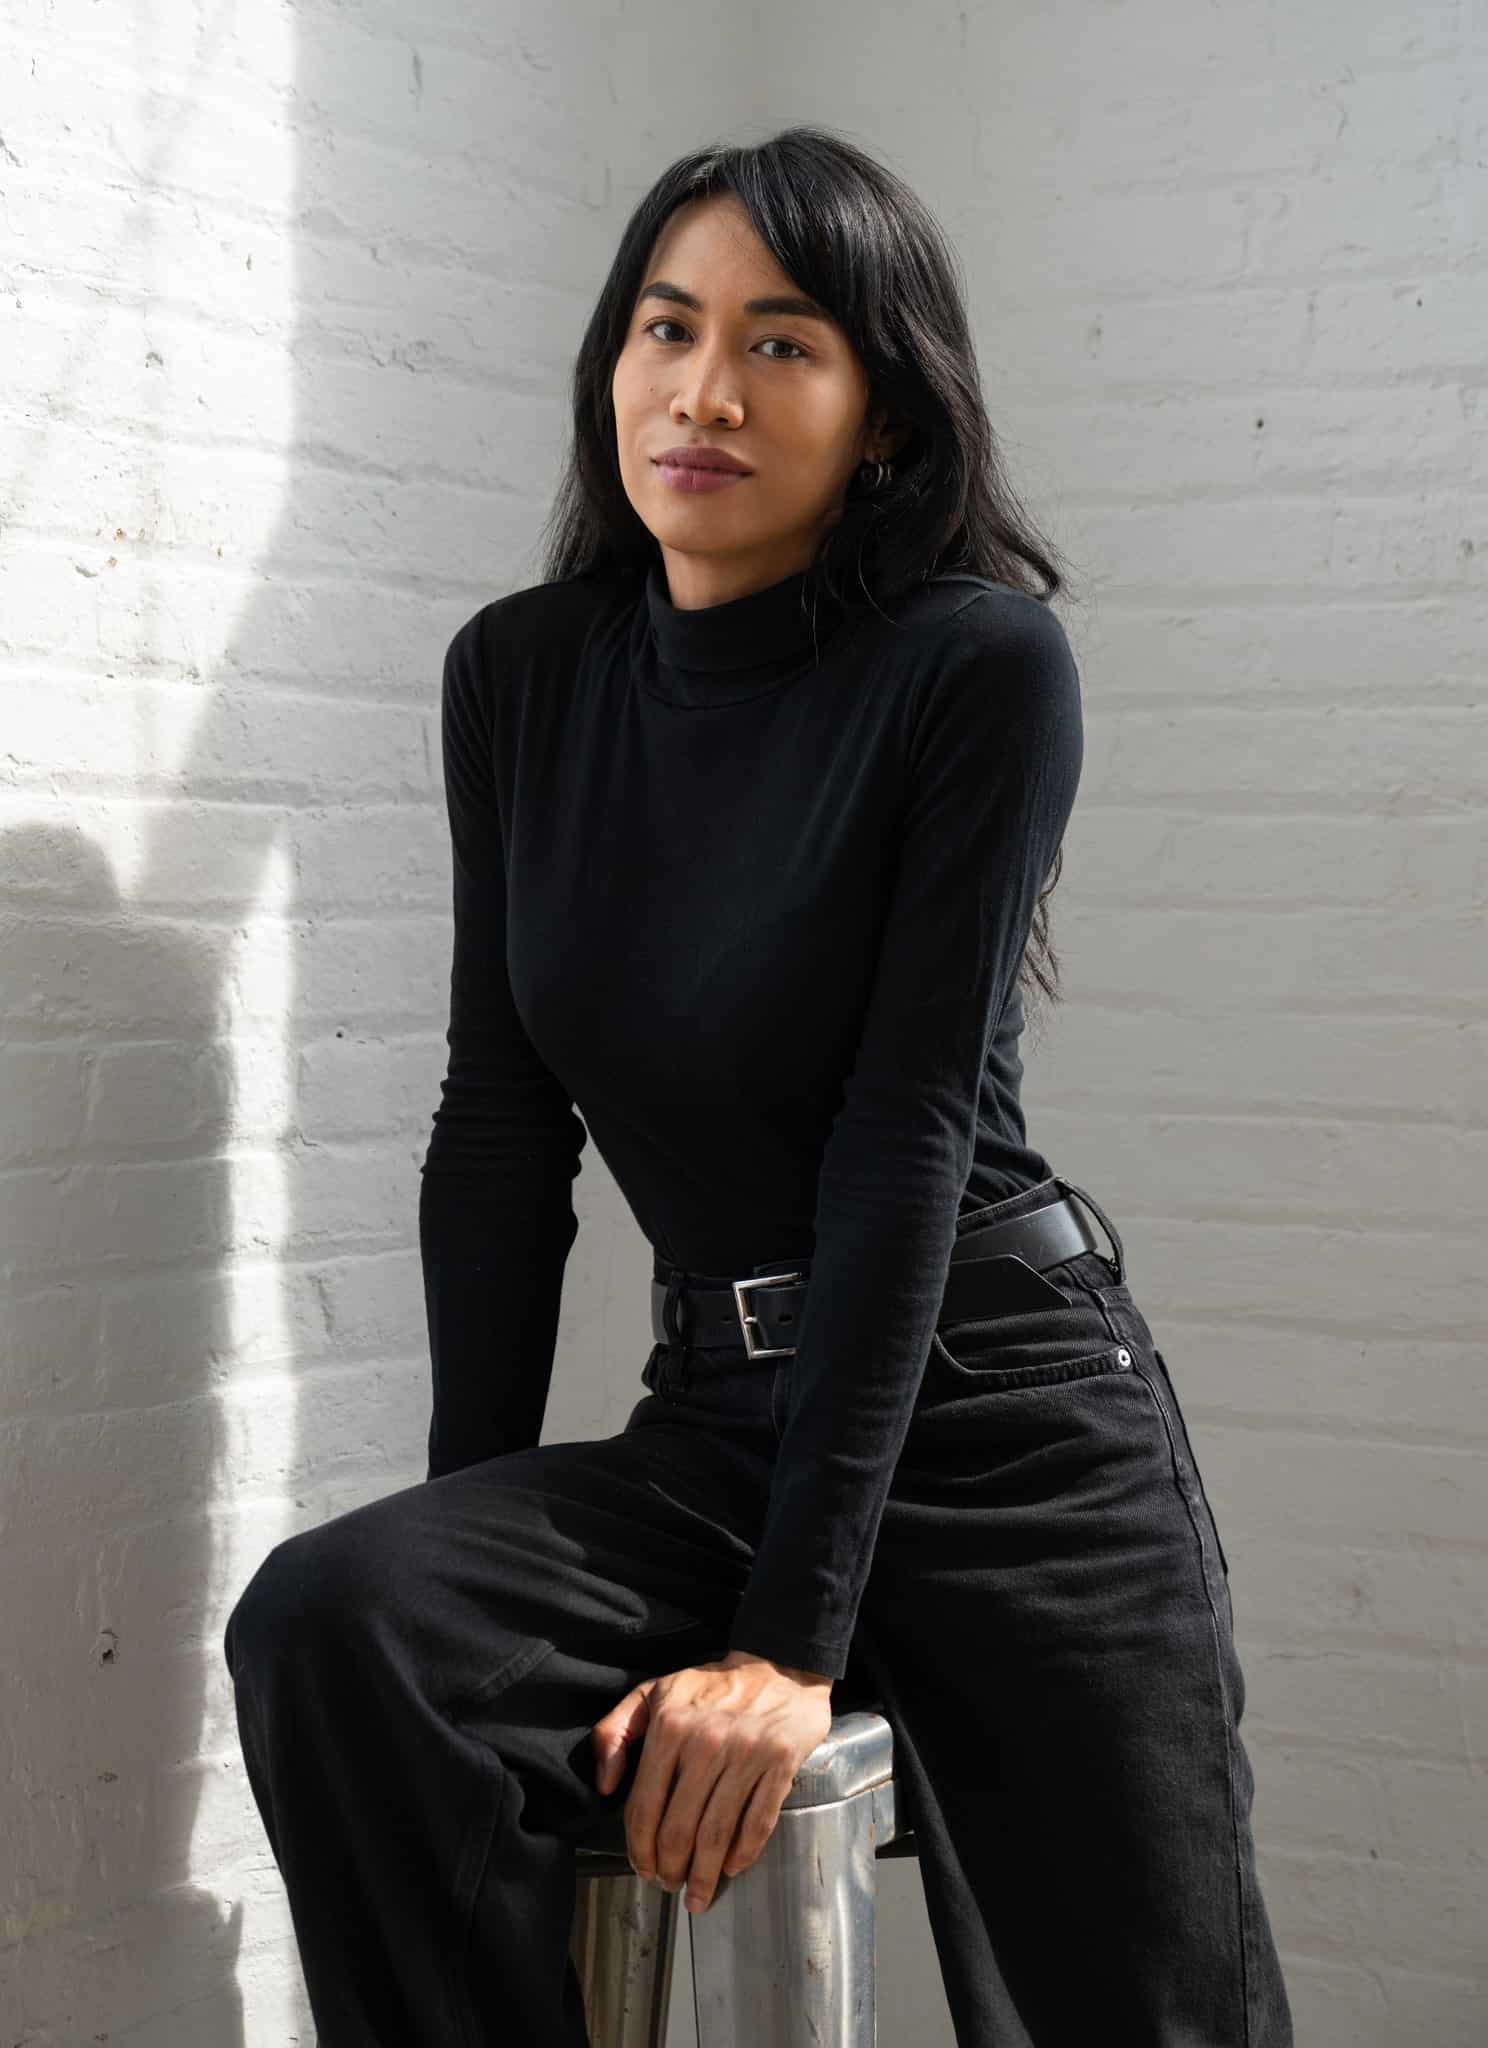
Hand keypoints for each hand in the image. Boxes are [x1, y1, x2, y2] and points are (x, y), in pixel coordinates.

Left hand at [590, 1648, 833, 1913]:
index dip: (640, 1849)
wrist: (779, 1665)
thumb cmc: (711, 1686)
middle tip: (670, 1885)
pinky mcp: (780, 1763)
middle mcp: (706, 1742)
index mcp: (669, 1726)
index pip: (644, 1807)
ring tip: (697, 1895)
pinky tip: (732, 1868)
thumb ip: (614, 1731)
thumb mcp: (653, 1692)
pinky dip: (743, 1853)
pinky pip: (758, 1822)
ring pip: (717, 1834)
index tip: (643, 1869)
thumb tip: (605, 1785)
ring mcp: (746, 1754)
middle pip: (680, 1830)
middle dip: (671, 1869)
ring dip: (704, 1875)